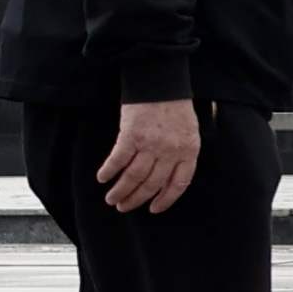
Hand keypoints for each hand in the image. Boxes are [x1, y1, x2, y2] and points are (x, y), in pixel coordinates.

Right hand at [96, 98, 196, 214]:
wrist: (161, 82)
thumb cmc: (176, 107)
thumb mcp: (189, 132)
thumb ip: (181, 154)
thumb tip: (167, 178)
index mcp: (189, 151)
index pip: (179, 184)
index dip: (165, 199)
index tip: (153, 209)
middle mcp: (171, 151)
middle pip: (152, 183)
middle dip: (136, 198)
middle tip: (123, 207)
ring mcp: (151, 144)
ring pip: (134, 176)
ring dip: (120, 190)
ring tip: (111, 199)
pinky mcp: (131, 135)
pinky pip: (118, 160)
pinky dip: (109, 171)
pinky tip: (102, 178)